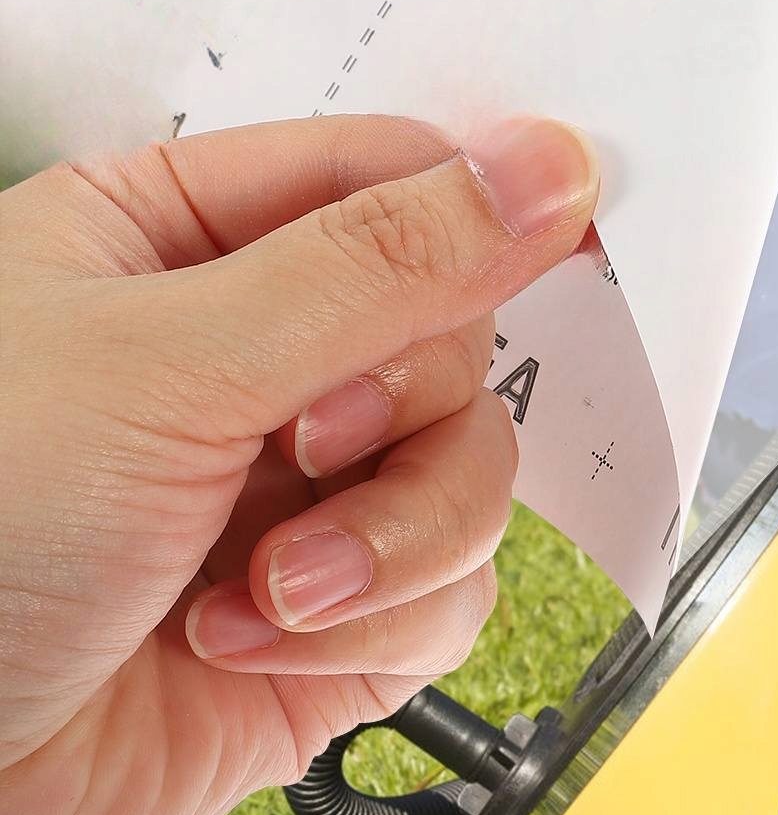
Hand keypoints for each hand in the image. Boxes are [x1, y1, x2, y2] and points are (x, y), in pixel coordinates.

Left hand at [0, 113, 597, 814]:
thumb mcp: (171, 363)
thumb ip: (380, 262)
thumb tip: (543, 169)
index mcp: (180, 242)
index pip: (390, 176)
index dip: (481, 205)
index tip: (569, 225)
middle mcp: (249, 357)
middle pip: (453, 332)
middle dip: (398, 410)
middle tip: (308, 441)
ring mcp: (298, 488)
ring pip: (473, 464)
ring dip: (391, 537)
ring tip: (270, 587)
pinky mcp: (337, 612)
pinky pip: (454, 585)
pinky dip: (372, 623)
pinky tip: (245, 645)